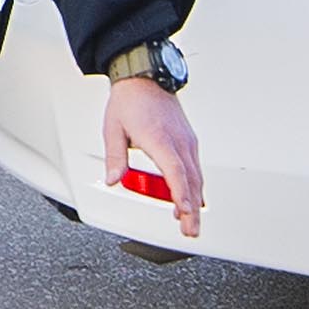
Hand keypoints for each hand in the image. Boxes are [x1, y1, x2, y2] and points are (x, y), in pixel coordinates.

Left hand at [96, 68, 207, 228]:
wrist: (145, 77)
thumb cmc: (129, 101)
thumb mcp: (113, 129)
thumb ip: (115, 157)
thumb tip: (113, 180)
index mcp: (159, 138)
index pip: (175, 171)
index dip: (181, 194)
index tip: (185, 211)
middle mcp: (178, 141)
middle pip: (190, 180)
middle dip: (192, 209)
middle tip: (191, 231)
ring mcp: (186, 141)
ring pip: (195, 177)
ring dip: (195, 202)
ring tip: (191, 223)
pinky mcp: (188, 141)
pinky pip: (194, 169)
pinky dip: (193, 188)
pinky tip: (190, 202)